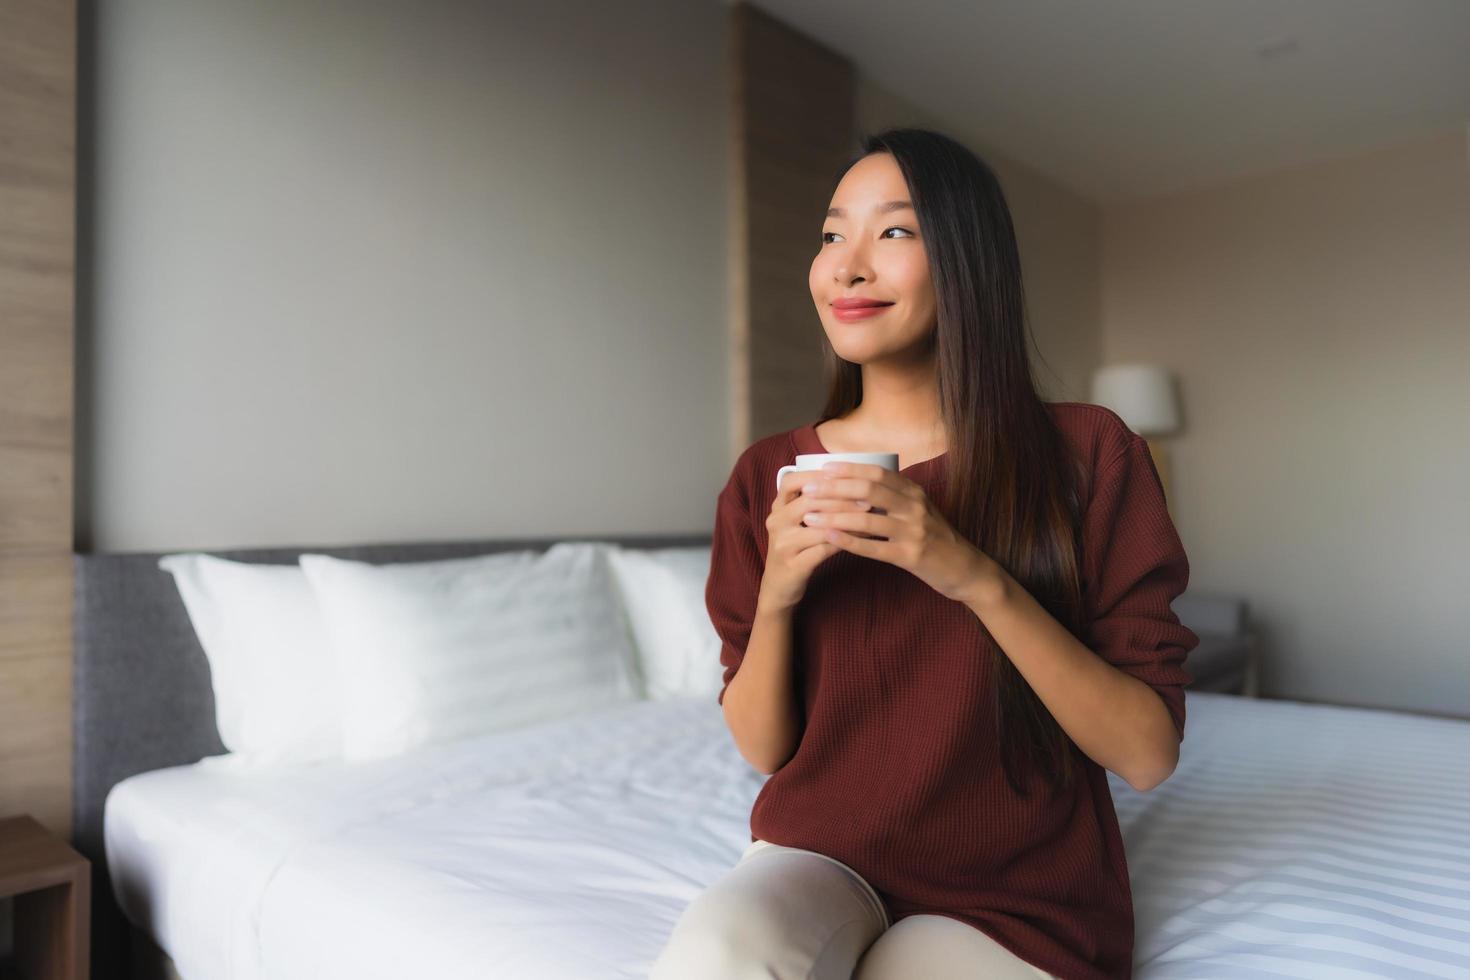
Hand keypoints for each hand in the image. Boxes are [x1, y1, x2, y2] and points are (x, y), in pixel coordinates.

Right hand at [755, 468, 857, 611]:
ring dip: (847, 517)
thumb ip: (811, 504)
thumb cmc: (795, 550)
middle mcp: (776, 522)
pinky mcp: (794, 565)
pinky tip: (863, 537)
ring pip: (819, 524)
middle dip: (841, 496)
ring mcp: (783, 544)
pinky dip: (847, 540)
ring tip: (870, 514)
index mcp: (777, 509)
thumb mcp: (795, 524)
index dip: (817, 475)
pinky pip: (825, 548)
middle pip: (809, 500)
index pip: (791, 482)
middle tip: (868, 496)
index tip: (846, 475)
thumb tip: (847, 480)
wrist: (778, 589)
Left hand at [796, 461, 1001, 604]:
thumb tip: (857, 484)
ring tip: (809, 517)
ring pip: (867, 519)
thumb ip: (894, 497)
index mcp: (915, 492)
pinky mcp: (911, 557)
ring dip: (834, 517)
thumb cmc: (936, 538)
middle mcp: (915, 507)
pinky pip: (874, 548)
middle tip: (808, 490)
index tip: (822, 468)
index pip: (877, 473)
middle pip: (869, 490)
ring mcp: (914, 532)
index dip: (848, 469)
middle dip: (835, 488)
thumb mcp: (919, 511)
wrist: (966, 569)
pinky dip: (849, 542)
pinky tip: (829, 539)